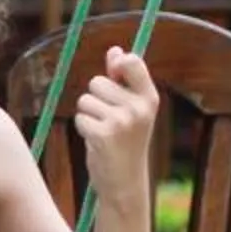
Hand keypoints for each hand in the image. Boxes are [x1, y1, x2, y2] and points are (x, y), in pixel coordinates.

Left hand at [75, 45, 157, 200]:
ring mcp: (122, 121)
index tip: (115, 77)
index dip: (117, 64)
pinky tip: (97, 142)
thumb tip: (115, 50)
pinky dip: (83, 129)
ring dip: (88, 115)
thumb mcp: (130, 109)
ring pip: (85, 100)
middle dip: (96, 99)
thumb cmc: (125, 141)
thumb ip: (122, 79)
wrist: (125, 181)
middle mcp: (138, 108)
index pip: (132, 62)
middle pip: (98, 82)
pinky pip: (80, 118)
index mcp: (150, 98)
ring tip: (103, 131)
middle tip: (109, 121)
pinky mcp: (103, 135)